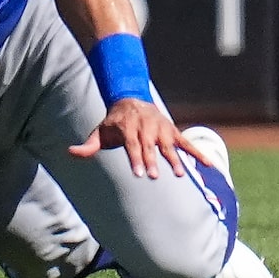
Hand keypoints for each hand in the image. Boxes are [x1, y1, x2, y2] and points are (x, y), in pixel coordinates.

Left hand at [68, 98, 210, 177]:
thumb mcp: (99, 132)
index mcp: (128, 127)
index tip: (137, 173)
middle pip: (150, 146)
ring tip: (181, 175)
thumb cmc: (113, 123)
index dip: (135, 158)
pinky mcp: (173, 131)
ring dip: (175, 159)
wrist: (131, 100)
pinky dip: (197, 152)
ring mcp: (161, 128)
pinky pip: (187, 142)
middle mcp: (146, 126)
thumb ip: (88, 145)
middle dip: (153, 161)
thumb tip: (70, 152)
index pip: (132, 145)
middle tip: (154, 176)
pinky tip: (208, 165)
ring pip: (169, 145)